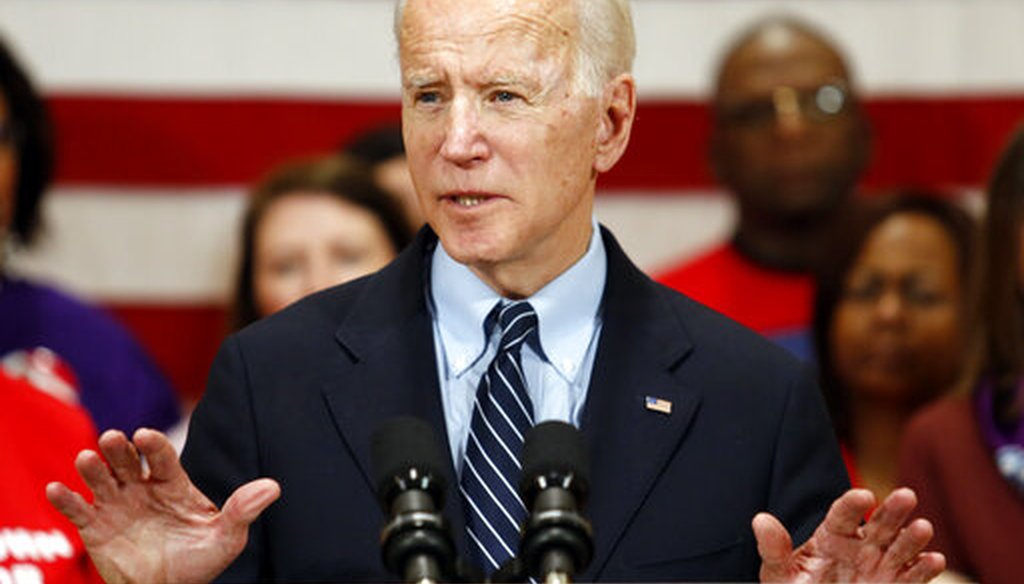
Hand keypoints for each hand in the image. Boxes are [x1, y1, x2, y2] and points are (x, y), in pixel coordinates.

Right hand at [46, 428, 279, 583]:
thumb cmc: (199, 561)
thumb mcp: (225, 538)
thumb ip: (243, 511)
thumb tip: (273, 487)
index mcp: (172, 484)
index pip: (161, 457)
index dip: (154, 445)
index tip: (146, 436)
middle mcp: (141, 488)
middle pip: (127, 460)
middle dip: (119, 448)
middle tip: (114, 438)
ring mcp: (116, 505)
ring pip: (100, 479)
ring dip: (92, 467)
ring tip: (86, 459)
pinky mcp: (95, 527)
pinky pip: (76, 510)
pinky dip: (65, 499)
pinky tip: (57, 490)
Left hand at [753, 488, 944, 582]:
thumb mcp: (779, 575)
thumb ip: (774, 550)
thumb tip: (760, 520)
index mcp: (831, 537)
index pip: (843, 515)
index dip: (853, 504)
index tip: (864, 496)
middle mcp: (860, 547)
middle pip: (878, 524)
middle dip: (893, 510)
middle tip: (907, 495)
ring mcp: (880, 567)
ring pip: (900, 547)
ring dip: (912, 537)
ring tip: (923, 527)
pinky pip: (912, 576)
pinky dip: (924, 569)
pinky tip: (934, 560)